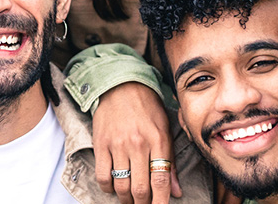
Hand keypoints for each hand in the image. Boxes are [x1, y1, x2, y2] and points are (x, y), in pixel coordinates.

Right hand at [92, 82, 180, 203]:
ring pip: (121, 186)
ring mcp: (118, 144)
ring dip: (126, 199)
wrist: (121, 85)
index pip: (161, 180)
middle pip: (140, 189)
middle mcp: (138, 144)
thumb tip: (176, 191)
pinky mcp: (101, 144)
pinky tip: (113, 187)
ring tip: (130, 199)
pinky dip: (108, 188)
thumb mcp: (165, 130)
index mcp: (158, 140)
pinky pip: (103, 176)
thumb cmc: (148, 108)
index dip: (161, 202)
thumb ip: (171, 162)